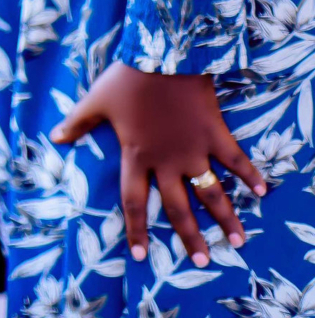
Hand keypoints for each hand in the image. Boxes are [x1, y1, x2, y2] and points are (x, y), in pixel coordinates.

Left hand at [53, 62, 267, 264]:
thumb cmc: (127, 78)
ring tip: (238, 241)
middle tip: (203, 262)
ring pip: (211, 192)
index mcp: (136, 155)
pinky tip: (263, 192)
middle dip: (191, 237)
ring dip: (225, 217)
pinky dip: (250, 175)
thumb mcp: (96, 101)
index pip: (134, 202)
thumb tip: (55, 138)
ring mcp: (194, 148)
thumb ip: (77, 123)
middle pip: (178, 207)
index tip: (140, 256)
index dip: (136, 229)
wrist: (163, 54)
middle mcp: (166, 160)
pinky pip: (236, 159)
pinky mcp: (215, 133)